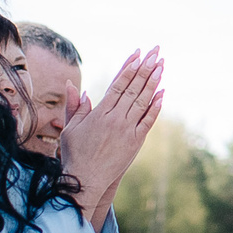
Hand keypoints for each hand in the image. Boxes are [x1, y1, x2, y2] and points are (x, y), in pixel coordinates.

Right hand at [59, 48, 162, 228]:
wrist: (85, 180)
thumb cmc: (74, 154)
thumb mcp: (70, 128)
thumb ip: (75, 107)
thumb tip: (76, 87)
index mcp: (99, 112)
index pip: (117, 85)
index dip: (128, 68)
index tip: (137, 54)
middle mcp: (114, 118)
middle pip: (133, 88)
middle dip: (144, 69)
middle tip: (155, 52)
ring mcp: (126, 130)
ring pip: (142, 101)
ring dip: (152, 82)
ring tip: (161, 66)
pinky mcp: (135, 142)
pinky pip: (148, 120)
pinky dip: (156, 106)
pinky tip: (162, 93)